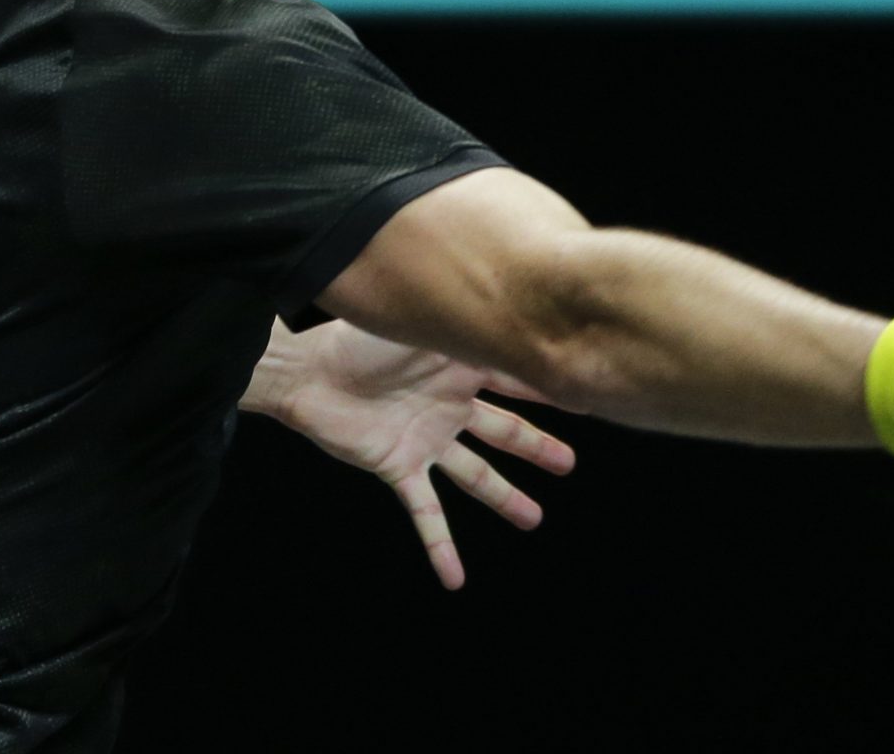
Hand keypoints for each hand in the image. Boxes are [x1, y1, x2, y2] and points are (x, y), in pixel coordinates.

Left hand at [264, 320, 575, 588]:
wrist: (307, 371)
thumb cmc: (358, 338)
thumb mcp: (423, 327)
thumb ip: (465, 326)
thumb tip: (512, 313)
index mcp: (459, 370)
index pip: (514, 381)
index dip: (549, 391)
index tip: (586, 396)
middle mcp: (449, 409)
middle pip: (504, 434)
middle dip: (537, 449)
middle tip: (569, 465)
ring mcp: (426, 442)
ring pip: (475, 476)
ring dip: (504, 499)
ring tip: (533, 519)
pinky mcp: (399, 469)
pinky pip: (426, 514)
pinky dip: (440, 548)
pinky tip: (455, 579)